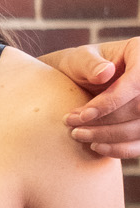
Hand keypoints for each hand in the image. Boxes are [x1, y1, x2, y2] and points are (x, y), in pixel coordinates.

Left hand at [53, 38, 139, 157]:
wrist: (82, 80)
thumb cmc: (81, 65)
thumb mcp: (80, 59)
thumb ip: (90, 64)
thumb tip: (105, 73)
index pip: (136, 82)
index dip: (111, 102)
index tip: (82, 115)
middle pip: (139, 108)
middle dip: (105, 122)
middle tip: (74, 128)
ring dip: (109, 137)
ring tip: (78, 135)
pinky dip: (120, 148)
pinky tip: (95, 147)